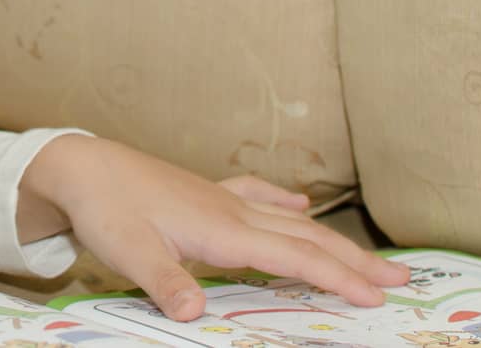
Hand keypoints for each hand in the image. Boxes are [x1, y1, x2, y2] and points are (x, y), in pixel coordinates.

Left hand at [21, 136, 410, 321]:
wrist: (81, 165)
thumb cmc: (105, 207)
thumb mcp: (128, 252)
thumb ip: (165, 282)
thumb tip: (197, 314)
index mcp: (222, 229)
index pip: (293, 257)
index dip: (337, 278)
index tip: (376, 296)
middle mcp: (230, 211)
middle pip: (305, 237)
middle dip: (352, 260)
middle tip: (399, 280)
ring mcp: (219, 198)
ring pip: (288, 220)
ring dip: (328, 238)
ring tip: (365, 256)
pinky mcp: (204, 193)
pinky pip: (256, 196)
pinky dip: (282, 203)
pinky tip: (297, 203)